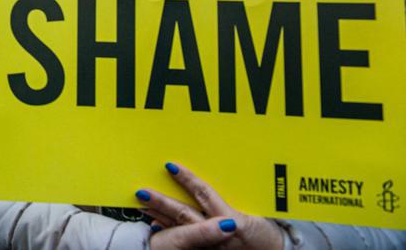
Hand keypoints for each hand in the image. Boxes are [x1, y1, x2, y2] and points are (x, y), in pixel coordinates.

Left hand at [139, 163, 283, 249]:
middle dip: (162, 201)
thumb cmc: (267, 230)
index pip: (205, 194)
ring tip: (142, 201)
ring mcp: (212, 243)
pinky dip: (168, 229)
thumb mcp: (253, 211)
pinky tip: (154, 222)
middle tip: (142, 190)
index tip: (171, 166)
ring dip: (160, 213)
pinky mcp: (207, 249)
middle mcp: (218, 231)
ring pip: (180, 225)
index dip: (187, 180)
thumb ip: (228, 195)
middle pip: (184, 212)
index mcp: (231, 218)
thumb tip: (206, 178)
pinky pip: (184, 238)